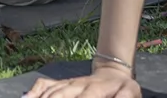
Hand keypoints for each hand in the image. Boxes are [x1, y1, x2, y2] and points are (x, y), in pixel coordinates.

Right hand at [24, 61, 140, 97]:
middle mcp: (78, 85)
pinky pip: (45, 85)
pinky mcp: (62, 83)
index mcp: (96, 88)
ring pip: (51, 91)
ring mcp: (69, 83)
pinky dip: (35, 91)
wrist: (114, 72)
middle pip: (61, 95)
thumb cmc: (123, 89)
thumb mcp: (131, 92)